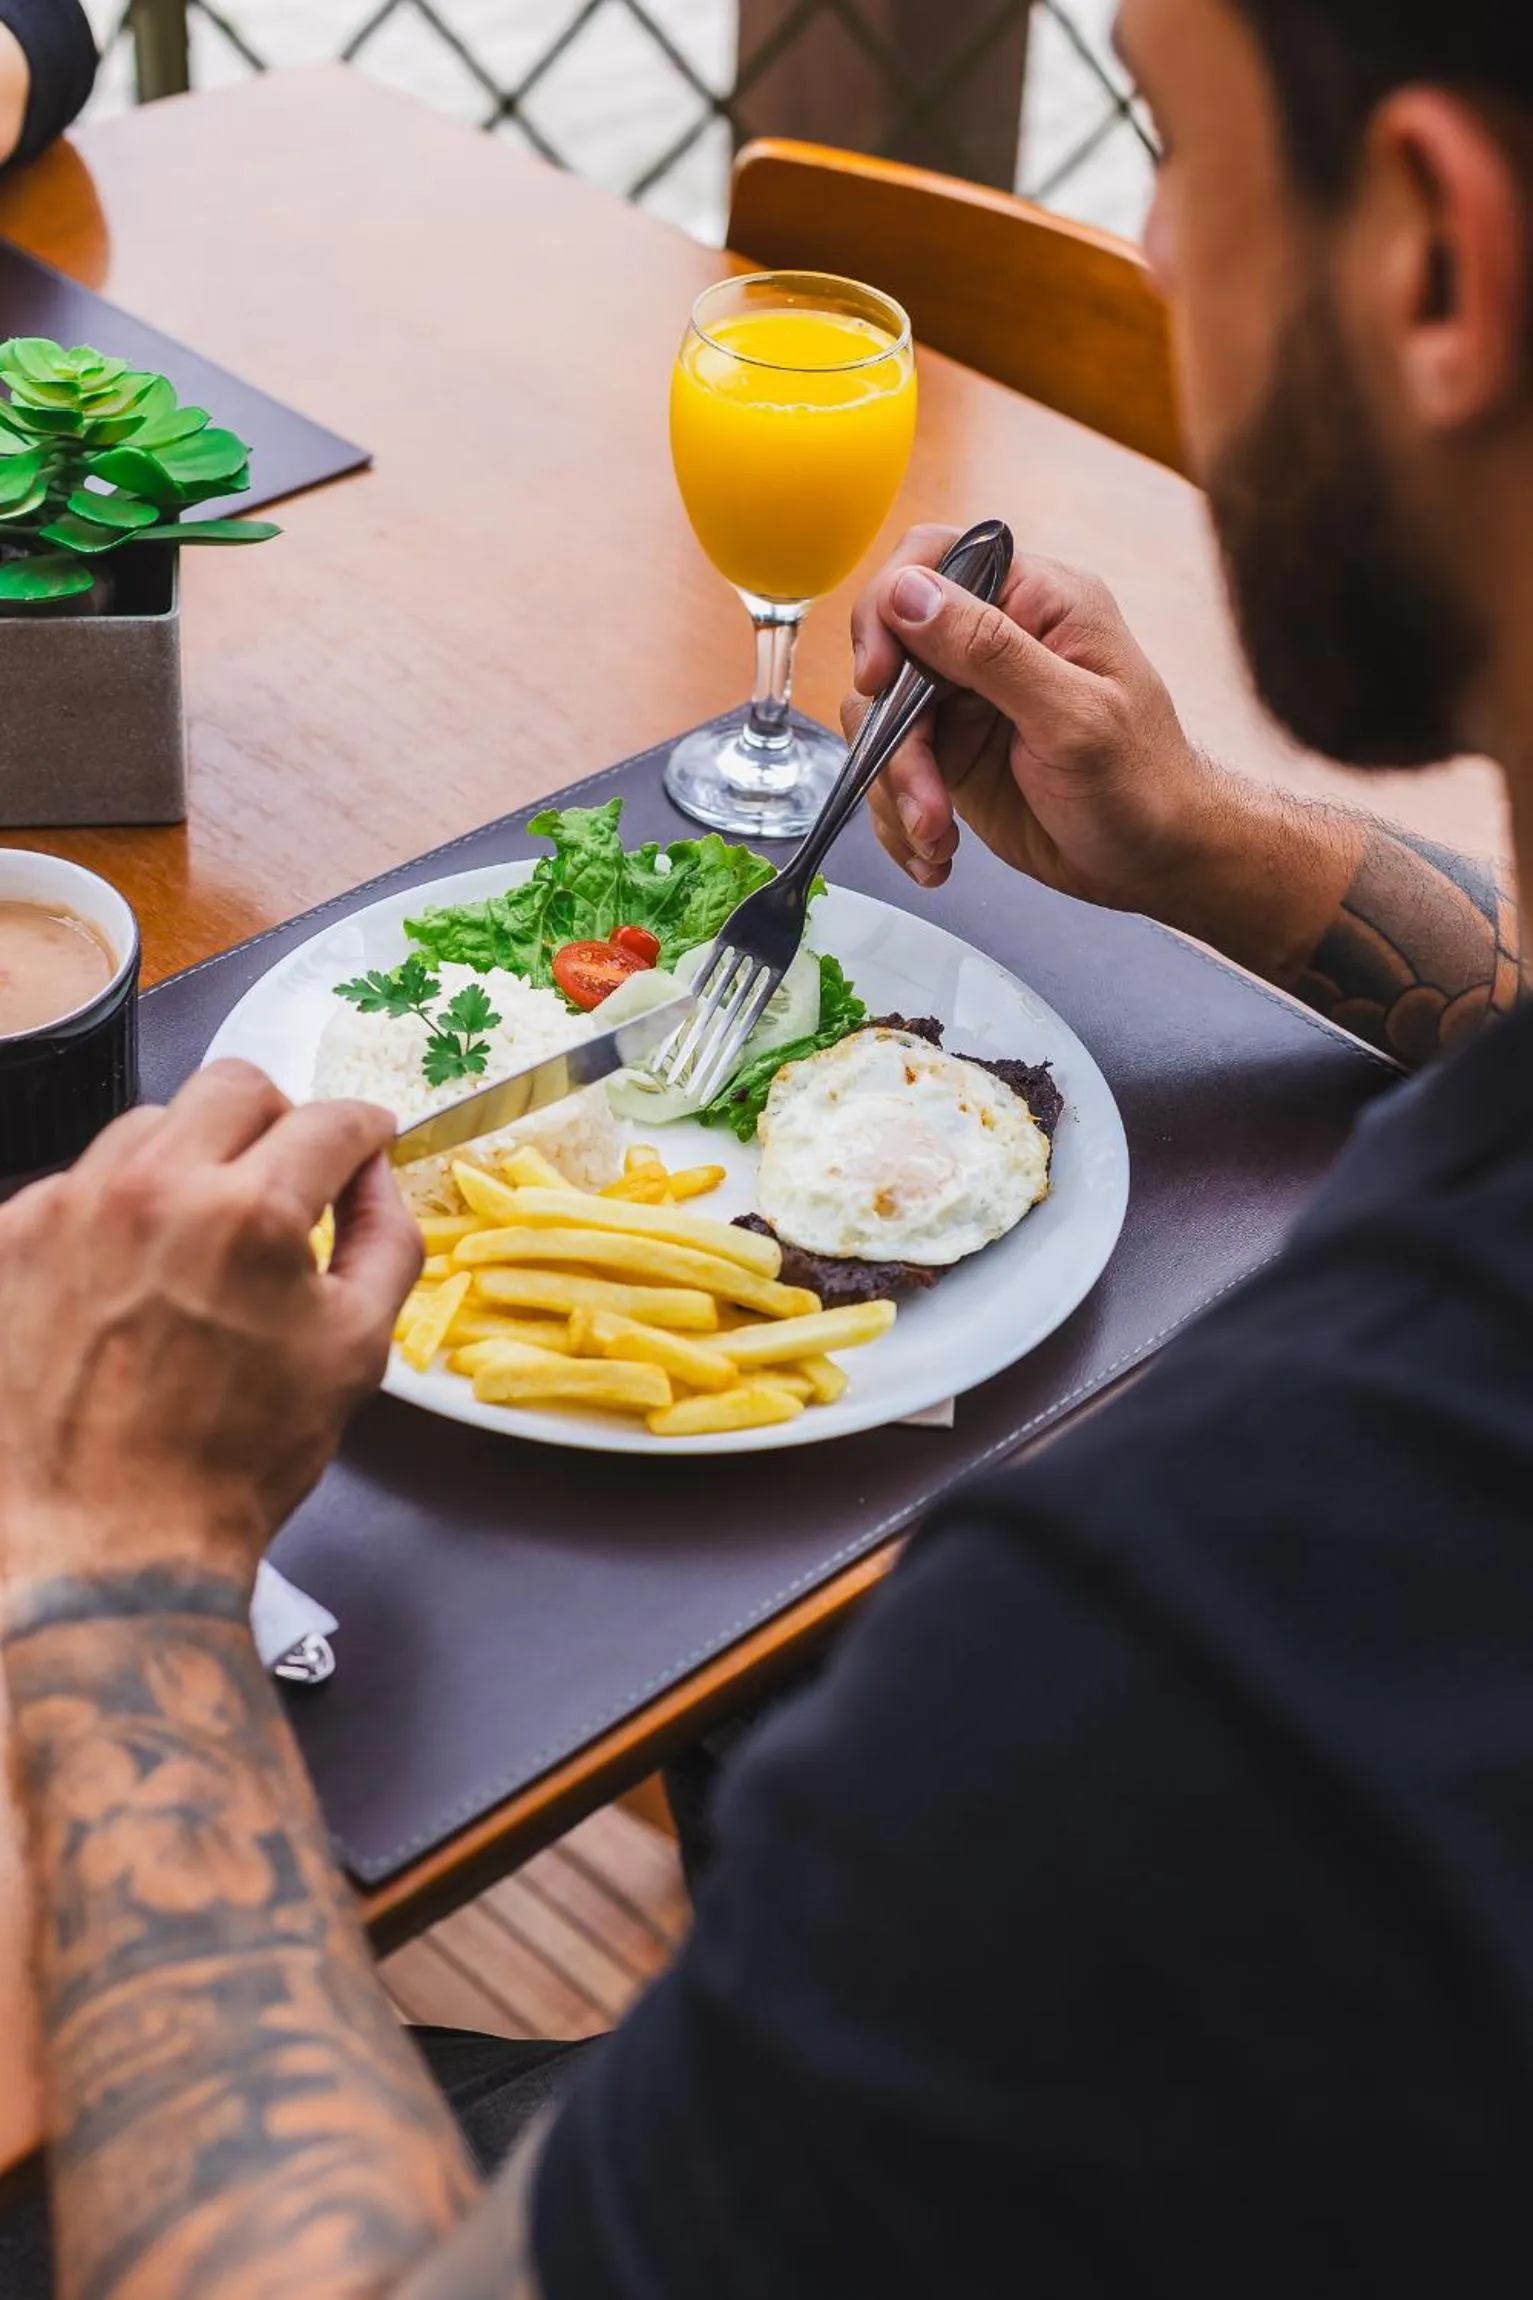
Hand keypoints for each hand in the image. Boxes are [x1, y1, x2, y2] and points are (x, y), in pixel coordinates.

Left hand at [0, 1062, 420, 1602]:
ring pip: (151, 1125)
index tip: (367, 1145)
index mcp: (251, 1214)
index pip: (328, 1121)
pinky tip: (136, 1276)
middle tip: (290, 1174)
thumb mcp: (354, 1352)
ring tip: (203, 1239)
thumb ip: (386, 1243)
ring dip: (195, 1159)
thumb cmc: (236, 1457)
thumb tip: (375, 1181)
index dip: (365, 1131)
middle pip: (234, 1086)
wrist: (102, 1538)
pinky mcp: (11, 1236)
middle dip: (280, 1119)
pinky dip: (122, 1210)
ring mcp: (68, 1206)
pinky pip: (84, 1182)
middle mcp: (152, 1187)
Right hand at [847, 525, 1226, 911]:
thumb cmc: (1143, 785)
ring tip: (936, 836)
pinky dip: (900, 819)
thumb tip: (908, 592)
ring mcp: (969, 700)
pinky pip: (894, 772)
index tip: (879, 678)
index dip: (887, 610)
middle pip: (892, 653)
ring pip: (882, 720)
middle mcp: (995, 642)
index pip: (930, 561)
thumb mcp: (1073, 717)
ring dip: (896, 787)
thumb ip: (990, 651)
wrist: (1158, 862)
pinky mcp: (954, 755)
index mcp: (1036, 602)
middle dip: (893, 734)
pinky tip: (934, 855)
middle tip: (920, 794)